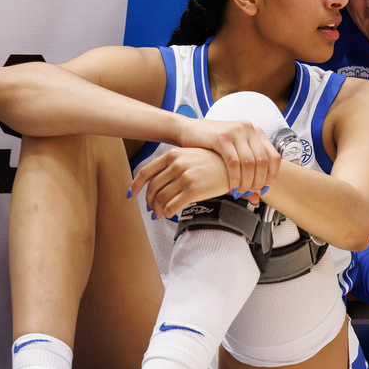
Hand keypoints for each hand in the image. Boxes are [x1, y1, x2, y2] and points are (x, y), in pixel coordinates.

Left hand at [132, 147, 246, 219]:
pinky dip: (167, 213)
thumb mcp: (192, 155)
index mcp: (174, 154)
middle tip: (151, 209)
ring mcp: (185, 177)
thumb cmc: (216, 162)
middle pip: (152, 188)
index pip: (146, 171)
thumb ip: (175, 164)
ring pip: (160, 198)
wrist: (236, 165)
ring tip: (160, 214)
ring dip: (158, 210)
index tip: (132, 193)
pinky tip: (170, 214)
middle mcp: (177, 164)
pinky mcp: (193, 190)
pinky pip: (172, 206)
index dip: (136, 184)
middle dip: (149, 202)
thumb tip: (160, 180)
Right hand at [175, 118, 280, 198]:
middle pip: (263, 161)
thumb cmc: (209, 143)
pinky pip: (234, 162)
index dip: (272, 175)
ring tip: (241, 191)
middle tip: (251, 192)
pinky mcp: (222, 137)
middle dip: (258, 181)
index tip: (265, 188)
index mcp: (255, 131)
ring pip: (250, 163)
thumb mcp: (232, 155)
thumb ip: (246, 173)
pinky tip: (232, 186)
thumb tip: (256, 198)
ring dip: (247, 182)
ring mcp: (235, 132)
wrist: (186, 130)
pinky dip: (235, 177)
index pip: (274, 156)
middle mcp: (248, 129)